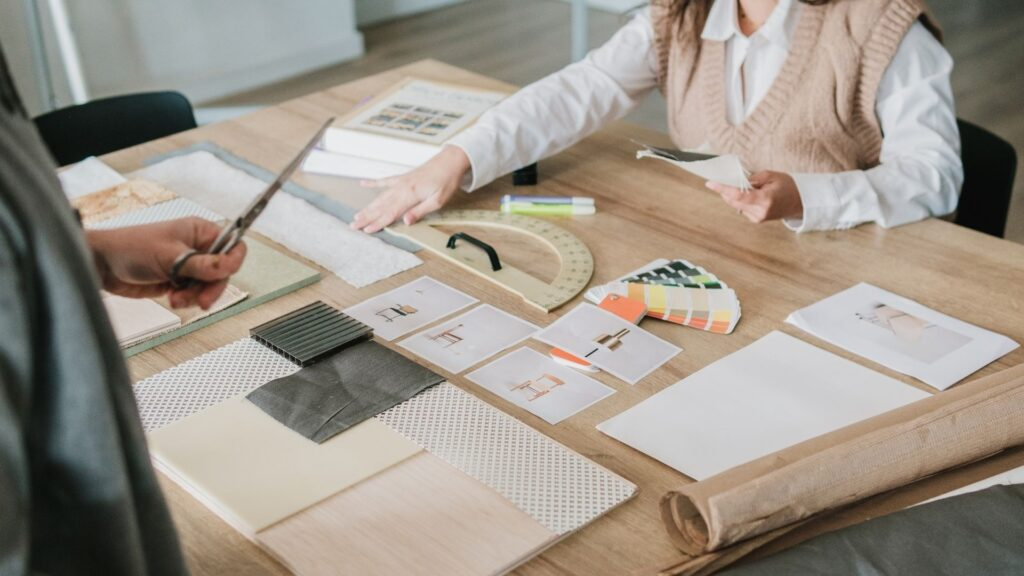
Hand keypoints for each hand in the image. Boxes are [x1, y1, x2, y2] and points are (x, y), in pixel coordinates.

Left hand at [86, 217, 246, 309]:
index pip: (232, 246)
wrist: (103, 266)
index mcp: (199, 232)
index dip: (232, 261)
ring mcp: (188, 265)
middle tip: (202, 300)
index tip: (223, 274)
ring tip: (178, 297)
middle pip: (222, 271)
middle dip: (211, 287)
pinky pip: (195, 294)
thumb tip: (228, 265)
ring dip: (196, 296)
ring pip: (209, 286)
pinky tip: (173, 298)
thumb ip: (201, 264)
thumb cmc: (129, 248)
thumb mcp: (170, 256)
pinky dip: (186, 299)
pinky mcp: (179, 280)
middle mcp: (197, 247)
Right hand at [351, 145, 470, 232]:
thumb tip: (405, 222)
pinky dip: (373, 183)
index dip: (378, 222)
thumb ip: (420, 211)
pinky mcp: (402, 177)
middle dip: (367, 217)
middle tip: (353, 225)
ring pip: (380, 196)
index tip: (366, 230)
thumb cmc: (446, 181)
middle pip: (381, 206)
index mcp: (410, 194)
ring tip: (356, 215)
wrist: (450, 161)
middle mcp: (402, 188)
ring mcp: (400, 182)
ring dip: (368, 206)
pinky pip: (384, 180)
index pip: (390, 213)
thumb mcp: (438, 200)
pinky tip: (363, 184)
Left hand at [706, 171, 802, 222]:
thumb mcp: (772, 175)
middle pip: (733, 200)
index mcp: (765, 199)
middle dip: (726, 190)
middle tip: (723, 178)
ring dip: (733, 194)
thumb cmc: (788, 186)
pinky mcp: (756, 220)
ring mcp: (757, 218)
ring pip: (735, 205)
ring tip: (742, 185)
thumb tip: (734, 180)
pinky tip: (749, 194)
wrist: (799, 202)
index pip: (738, 194)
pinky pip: (741, 208)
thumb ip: (752, 178)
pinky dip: (740, 200)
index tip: (710, 183)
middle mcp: (760, 211)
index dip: (722, 189)